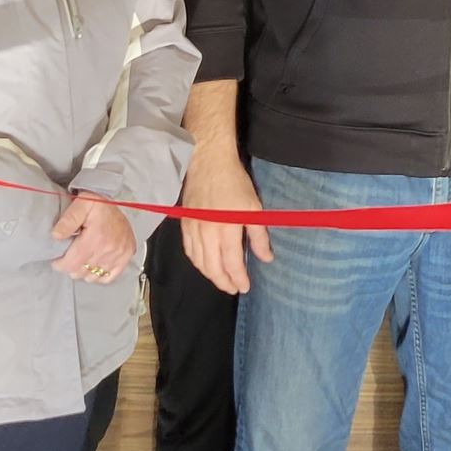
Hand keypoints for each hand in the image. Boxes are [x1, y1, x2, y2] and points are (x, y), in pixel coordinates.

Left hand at [52, 194, 137, 284]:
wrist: (121, 201)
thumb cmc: (100, 204)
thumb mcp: (81, 204)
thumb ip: (67, 220)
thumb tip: (56, 236)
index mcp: (96, 237)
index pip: (71, 264)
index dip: (60, 264)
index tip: (57, 259)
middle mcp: (108, 249)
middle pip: (80, 272)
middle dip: (70, 266)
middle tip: (69, 255)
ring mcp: (118, 255)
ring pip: (91, 277)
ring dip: (83, 270)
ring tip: (82, 258)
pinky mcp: (125, 258)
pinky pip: (107, 278)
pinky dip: (98, 275)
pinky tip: (93, 265)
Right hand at [181, 151, 270, 295]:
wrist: (209, 162)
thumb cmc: (235, 182)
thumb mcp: (254, 208)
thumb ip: (258, 236)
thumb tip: (266, 258)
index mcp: (226, 228)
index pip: (231, 263)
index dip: (238, 278)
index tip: (244, 287)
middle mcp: (206, 232)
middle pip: (212, 267)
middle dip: (223, 282)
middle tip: (233, 289)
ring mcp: (192, 228)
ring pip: (198, 262)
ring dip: (210, 275)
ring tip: (221, 280)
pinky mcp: (184, 223)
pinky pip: (188, 250)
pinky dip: (197, 262)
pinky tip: (205, 265)